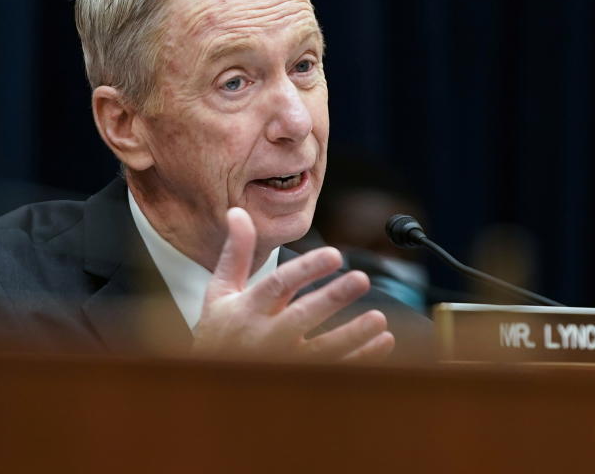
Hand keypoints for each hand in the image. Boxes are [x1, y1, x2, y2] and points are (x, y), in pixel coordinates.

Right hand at [191, 207, 394, 361]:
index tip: (334, 254)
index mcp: (248, 308)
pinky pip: (334, 370)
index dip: (307, 269)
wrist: (211, 381)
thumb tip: (238, 212)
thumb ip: (237, 252)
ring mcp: (284, 361)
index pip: (279, 284)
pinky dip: (361, 358)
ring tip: (378, 318)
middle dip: (333, 298)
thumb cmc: (219, 331)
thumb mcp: (221, 290)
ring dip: (353, 335)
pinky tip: (382, 341)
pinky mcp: (299, 379)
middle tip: (361, 279)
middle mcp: (266, 335)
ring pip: (323, 349)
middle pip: (303, 316)